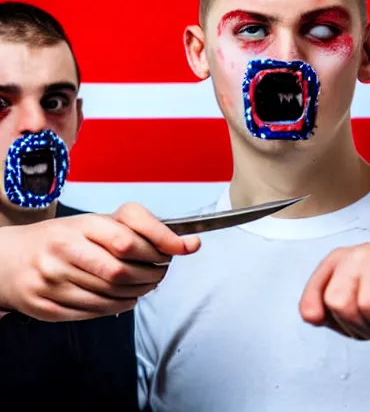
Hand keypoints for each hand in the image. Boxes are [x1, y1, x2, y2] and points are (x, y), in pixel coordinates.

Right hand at [0, 202, 199, 321]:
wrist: (9, 259)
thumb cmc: (64, 238)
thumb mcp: (96, 223)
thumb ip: (138, 229)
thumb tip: (186, 244)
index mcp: (80, 224)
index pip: (128, 238)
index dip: (161, 246)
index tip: (184, 248)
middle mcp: (64, 249)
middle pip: (123, 270)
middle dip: (153, 273)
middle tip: (163, 270)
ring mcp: (52, 278)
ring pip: (112, 294)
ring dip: (141, 291)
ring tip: (148, 283)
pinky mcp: (46, 305)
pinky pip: (95, 311)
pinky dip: (121, 305)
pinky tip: (127, 297)